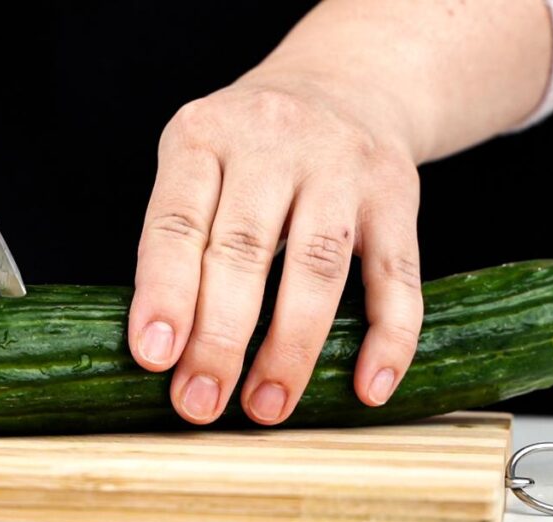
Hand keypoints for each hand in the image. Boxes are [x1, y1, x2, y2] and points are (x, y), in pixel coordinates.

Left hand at [128, 71, 422, 425]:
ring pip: (316, 267)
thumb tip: (167, 348)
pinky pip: (397, 275)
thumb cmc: (249, 149)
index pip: (177, 222)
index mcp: (203, 137)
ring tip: (266, 406)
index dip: (164, 294)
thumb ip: (182, 236)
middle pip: (243, 251)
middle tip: (200, 403)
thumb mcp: (198, 162)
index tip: (155, 356)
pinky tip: (367, 388)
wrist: (343, 84)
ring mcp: (341, 166)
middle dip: (220, 339)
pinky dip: (388, 338)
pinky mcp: (397, 195)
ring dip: (290, 349)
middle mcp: (272, 143)